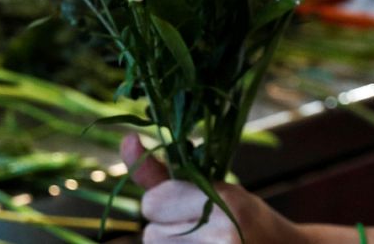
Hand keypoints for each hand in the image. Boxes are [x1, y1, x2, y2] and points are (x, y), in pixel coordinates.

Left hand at [122, 133, 308, 243]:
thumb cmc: (247, 220)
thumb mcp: (213, 188)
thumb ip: (163, 173)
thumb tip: (127, 140)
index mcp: (225, 202)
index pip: (153, 202)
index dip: (164, 203)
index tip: (189, 205)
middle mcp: (223, 235)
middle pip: (150, 233)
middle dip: (167, 230)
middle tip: (202, 230)